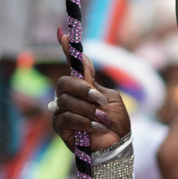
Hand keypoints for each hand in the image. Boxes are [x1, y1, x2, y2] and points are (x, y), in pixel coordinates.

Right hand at [51, 29, 129, 150]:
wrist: (117, 146)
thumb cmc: (116, 124)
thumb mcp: (110, 97)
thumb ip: (94, 82)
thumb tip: (82, 59)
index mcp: (84, 87)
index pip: (72, 66)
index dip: (66, 49)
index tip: (62, 33)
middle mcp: (70, 97)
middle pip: (64, 82)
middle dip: (82, 89)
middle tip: (98, 99)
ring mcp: (63, 111)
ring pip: (66, 101)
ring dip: (88, 109)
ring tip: (102, 119)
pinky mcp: (60, 127)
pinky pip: (66, 116)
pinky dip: (84, 121)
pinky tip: (95, 127)